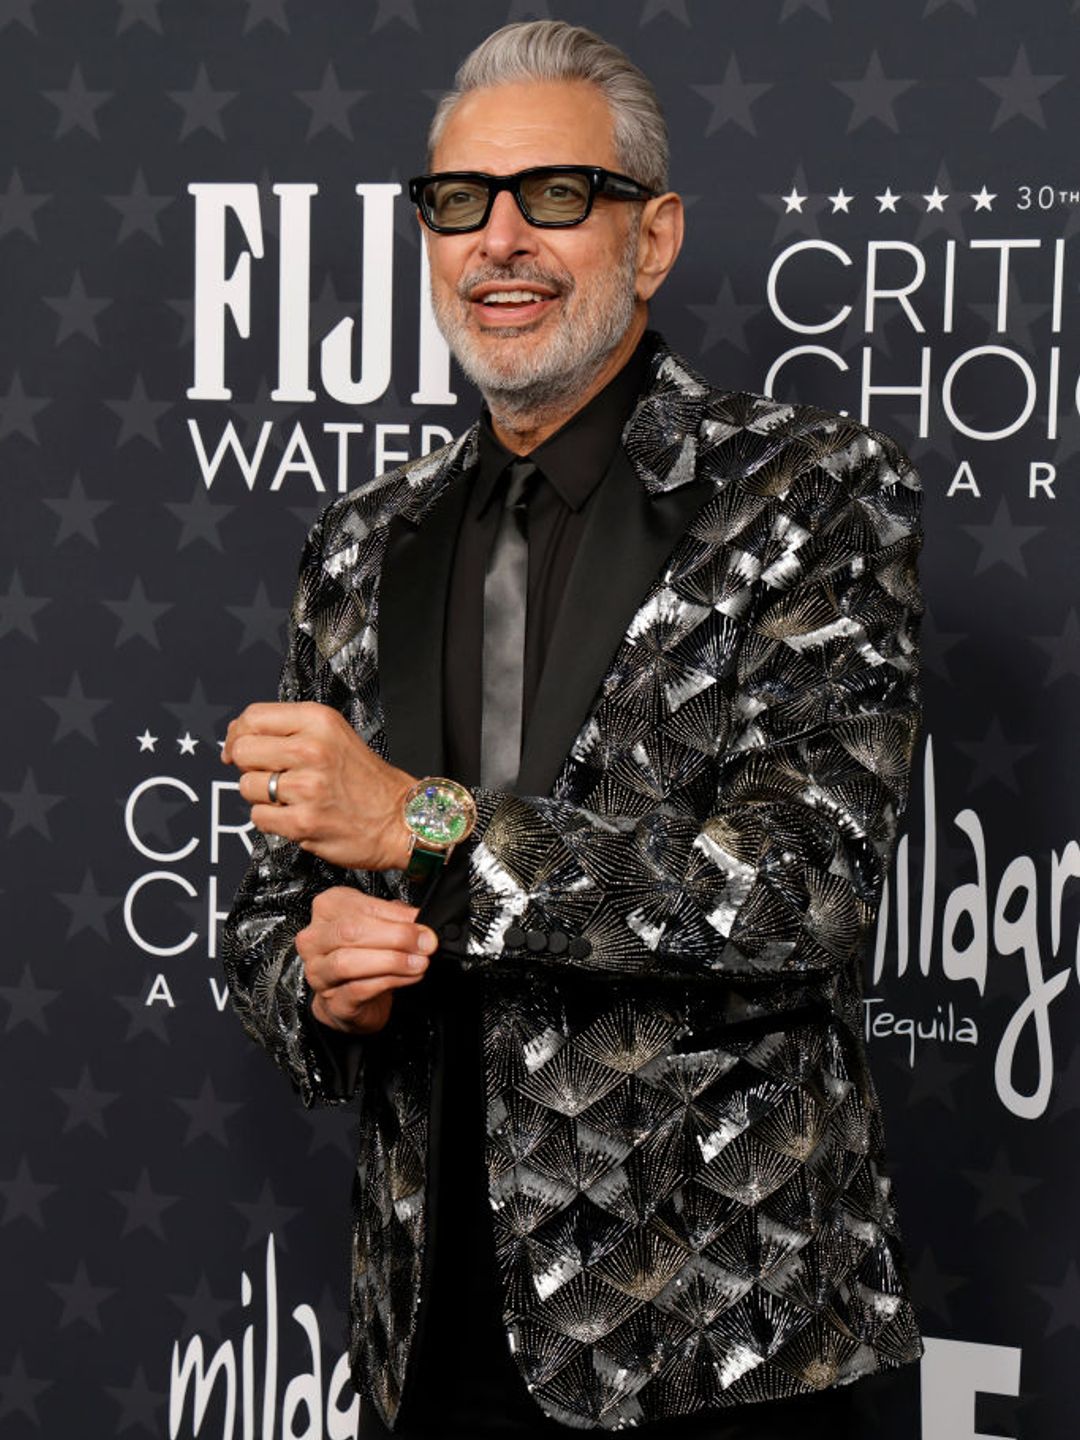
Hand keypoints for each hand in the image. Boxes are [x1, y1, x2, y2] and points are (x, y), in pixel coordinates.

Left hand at [222, 701, 415, 870]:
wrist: (401, 819)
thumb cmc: (367, 780)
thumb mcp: (334, 734)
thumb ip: (290, 730)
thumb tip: (237, 736)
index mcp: (318, 720)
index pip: (253, 717)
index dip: (239, 734)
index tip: (240, 747)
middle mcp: (312, 748)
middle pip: (243, 751)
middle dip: (250, 766)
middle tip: (270, 775)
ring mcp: (307, 786)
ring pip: (247, 786)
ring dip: (262, 796)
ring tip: (290, 797)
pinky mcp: (303, 821)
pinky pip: (259, 817)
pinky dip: (272, 820)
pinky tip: (295, 814)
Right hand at [297, 887, 437, 1034]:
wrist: (352, 1000)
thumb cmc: (364, 956)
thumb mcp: (382, 927)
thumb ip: (398, 918)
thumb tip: (420, 919)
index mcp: (327, 909)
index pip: (361, 906)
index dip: (397, 916)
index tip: (423, 925)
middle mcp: (315, 940)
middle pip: (350, 931)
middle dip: (395, 936)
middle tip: (424, 943)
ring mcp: (318, 972)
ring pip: (348, 962)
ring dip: (392, 961)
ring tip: (418, 962)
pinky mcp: (330, 1002)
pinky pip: (357, 989)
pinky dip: (389, 982)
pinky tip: (408, 977)